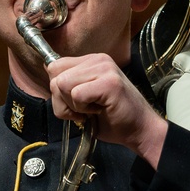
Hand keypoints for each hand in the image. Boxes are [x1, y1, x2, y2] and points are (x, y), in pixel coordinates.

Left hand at [46, 53, 167, 167]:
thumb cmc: (112, 118)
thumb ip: (68, 86)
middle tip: (84, 110)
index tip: (76, 103)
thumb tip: (49, 78)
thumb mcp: (83, 98)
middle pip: (55, 76)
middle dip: (62, 101)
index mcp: (90, 60)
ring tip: (92, 110)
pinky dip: (83, 109)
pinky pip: (77, 94)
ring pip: (63, 84)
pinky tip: (99, 111)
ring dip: (73, 106)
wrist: (140, 130)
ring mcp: (104, 69)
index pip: (54, 66)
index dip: (58, 91)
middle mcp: (97, 59)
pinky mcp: (109, 82)